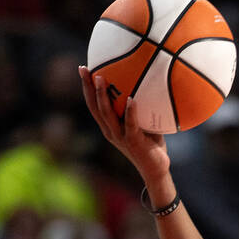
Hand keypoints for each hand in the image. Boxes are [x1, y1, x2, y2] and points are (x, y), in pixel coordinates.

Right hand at [79, 65, 169, 182]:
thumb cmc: (151, 145)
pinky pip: (130, 124)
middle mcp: (110, 131)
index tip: (83, 69)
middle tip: (83, 68)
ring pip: (106, 114)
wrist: (156, 170)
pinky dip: (130, 111)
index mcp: (109, 127)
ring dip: (102, 95)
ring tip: (100, 78)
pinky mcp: (133, 141)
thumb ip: (142, 107)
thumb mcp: (144, 123)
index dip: (86, 88)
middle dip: (87, 87)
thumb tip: (151, 82)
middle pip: (94, 106)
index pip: (93, 105)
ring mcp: (120, 137)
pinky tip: (131, 99)